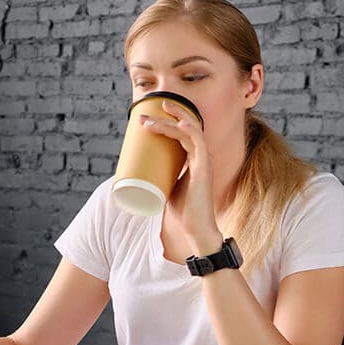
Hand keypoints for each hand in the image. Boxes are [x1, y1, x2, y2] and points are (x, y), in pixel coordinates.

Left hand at [140, 100, 222, 254]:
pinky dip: (190, 131)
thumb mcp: (167, 187)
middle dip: (164, 117)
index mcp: (193, 158)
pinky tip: (180, 123)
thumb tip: (138, 170)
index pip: (181, 132)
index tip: (144, 120)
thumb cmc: (184, 210)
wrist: (196, 228)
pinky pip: (199, 143)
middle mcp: (201, 155)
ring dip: (169, 122)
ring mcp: (204, 160)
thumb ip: (160, 176)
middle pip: (185, 126)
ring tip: (149, 120)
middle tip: (141, 115)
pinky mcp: (205, 167)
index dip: (165, 122)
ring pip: (188, 130)